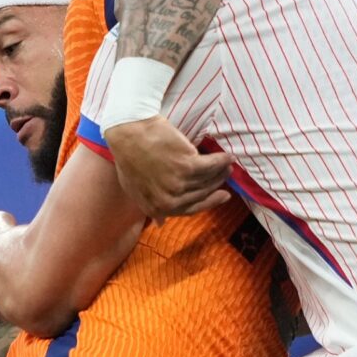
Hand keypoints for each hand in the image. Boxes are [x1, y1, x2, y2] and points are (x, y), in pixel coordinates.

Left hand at [105, 114, 228, 216]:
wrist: (128, 133)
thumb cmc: (130, 157)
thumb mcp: (135, 189)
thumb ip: (151, 206)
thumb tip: (160, 223)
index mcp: (156, 208)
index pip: (190, 209)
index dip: (209, 202)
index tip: (223, 195)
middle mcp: (168, 200)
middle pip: (201, 194)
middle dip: (216, 185)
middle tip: (226, 175)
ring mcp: (178, 184)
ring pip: (207, 179)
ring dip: (221, 172)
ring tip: (228, 165)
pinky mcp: (187, 165)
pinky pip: (211, 165)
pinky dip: (222, 160)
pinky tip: (228, 157)